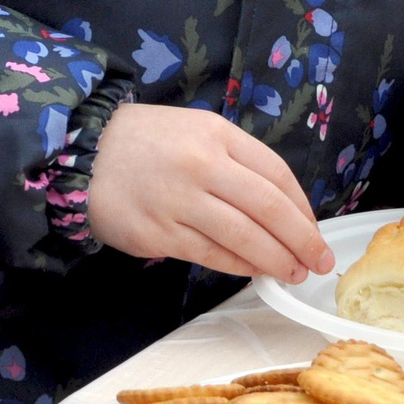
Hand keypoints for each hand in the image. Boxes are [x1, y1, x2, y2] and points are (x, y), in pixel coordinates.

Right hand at [87, 104, 334, 283]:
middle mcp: (203, 164)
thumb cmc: (147, 143)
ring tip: (293, 272)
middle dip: (301, 239)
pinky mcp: (159, 232)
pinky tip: (254, 271)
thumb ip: (234, 161)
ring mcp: (180, 200)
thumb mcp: (196, 131)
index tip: (314, 230)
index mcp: (217, 134)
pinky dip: (240, 266)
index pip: (275, 174)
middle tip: (319, 261)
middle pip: (268, 207)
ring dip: (275, 259)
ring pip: (243, 236)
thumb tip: (277, 207)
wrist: (85, 152)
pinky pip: (211, 254)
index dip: (302, 208)